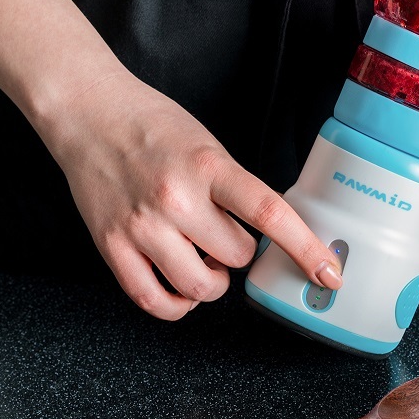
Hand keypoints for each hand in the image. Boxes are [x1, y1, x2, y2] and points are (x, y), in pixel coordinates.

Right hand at [42, 73, 341, 320]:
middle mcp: (175, 198)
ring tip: (200, 257)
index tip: (330, 274)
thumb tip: (273, 236)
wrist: (89, 114)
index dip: (305, 249)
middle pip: (236, 257)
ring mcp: (141, 226)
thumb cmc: (152, 128)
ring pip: (200, 287)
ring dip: (211, 281)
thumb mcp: (209, 147)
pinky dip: (177, 305)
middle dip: (238, 253)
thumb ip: (238, 190)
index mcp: (208, 167)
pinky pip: (154, 301)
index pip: (269, 214)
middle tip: (222, 234)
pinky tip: (181, 287)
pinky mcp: (112, 247)